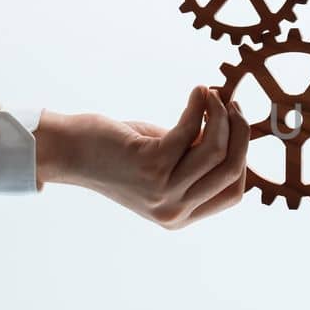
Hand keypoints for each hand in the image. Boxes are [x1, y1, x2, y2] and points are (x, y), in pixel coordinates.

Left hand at [34, 86, 249, 228]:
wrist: (69, 153)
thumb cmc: (116, 153)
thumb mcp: (166, 164)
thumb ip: (197, 157)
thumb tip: (234, 127)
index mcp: (180, 217)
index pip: (233, 192)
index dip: (241, 157)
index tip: (236, 126)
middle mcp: (174, 211)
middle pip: (232, 170)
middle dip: (239, 131)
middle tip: (232, 103)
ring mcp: (163, 191)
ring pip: (216, 149)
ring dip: (220, 114)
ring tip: (211, 94)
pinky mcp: (151, 165)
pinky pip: (190, 130)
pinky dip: (198, 105)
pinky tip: (198, 92)